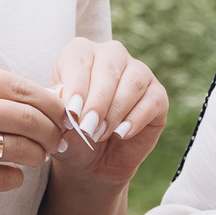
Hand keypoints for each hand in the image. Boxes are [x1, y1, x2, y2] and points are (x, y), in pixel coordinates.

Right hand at [0, 62, 67, 214]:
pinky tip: (7, 174)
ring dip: (38, 156)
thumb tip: (46, 98)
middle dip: (53, 133)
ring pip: (23, 150)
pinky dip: (15, 178)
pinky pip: (5, 179)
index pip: (25, 88)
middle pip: (31, 119)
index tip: (61, 116)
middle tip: (56, 141)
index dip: (53, 105)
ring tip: (35, 157)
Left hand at [48, 37, 169, 188]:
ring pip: (133, 82)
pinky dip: (135, 119)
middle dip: (97, 101)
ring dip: (115, 111)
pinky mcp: (157, 95)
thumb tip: (68, 103)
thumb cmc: (71, 135)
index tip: (72, 112)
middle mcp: (112, 55)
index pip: (79, 59)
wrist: (93, 162)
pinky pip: (152, 101)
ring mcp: (139, 73)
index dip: (76, 86)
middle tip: (87, 127)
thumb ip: (61, 111)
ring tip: (100, 134)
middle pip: (108, 67)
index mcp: (81, 53)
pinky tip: (121, 134)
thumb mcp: (58, 124)